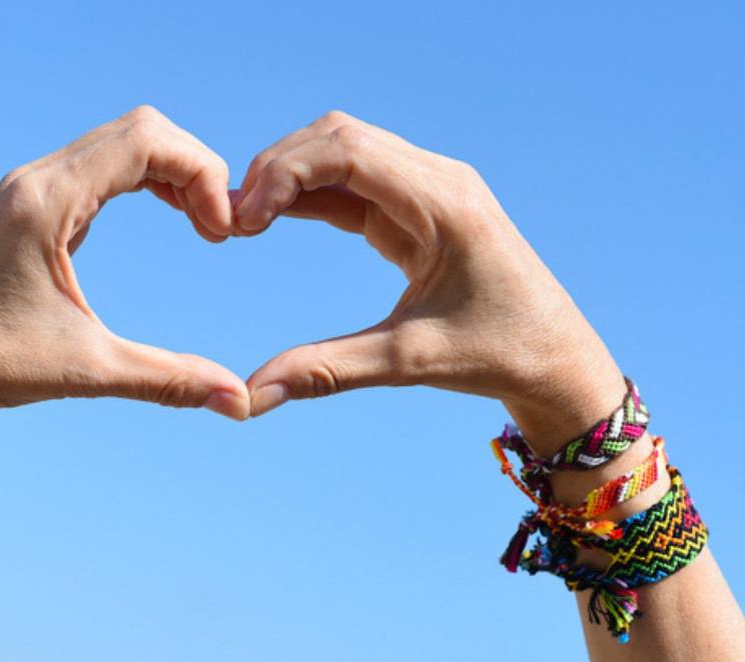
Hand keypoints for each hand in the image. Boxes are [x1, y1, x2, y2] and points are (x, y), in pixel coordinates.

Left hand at [0, 106, 249, 469]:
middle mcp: (35, 180)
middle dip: (192, 168)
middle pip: (138, 130)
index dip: (201, 173)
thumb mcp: (87, 369)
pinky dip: (138, 179)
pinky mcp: (24, 207)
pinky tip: (161, 213)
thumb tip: (237, 401)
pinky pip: (94, 167)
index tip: (220, 231)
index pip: (146, 141)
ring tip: (199, 221)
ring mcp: (26, 189)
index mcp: (47, 200)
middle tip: (218, 226)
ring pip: (115, 143)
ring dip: (167, 171)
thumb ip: (167, 379)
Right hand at [234, 111, 624, 450]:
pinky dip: (312, 194)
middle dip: (279, 168)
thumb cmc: (498, 354)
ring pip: (345, 152)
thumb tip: (253, 395)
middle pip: (340, 137)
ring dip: (292, 176)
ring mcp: (431, 189)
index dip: (284, 173)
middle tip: (234, 219)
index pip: (348, 151)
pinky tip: (275, 217)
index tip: (243, 220)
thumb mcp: (410, 361)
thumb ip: (327, 370)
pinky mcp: (421, 209)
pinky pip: (357, 183)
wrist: (556, 359)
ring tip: (246, 219)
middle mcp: (439, 180)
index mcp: (445, 203)